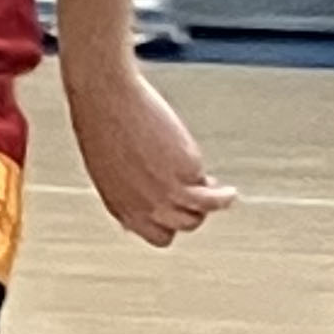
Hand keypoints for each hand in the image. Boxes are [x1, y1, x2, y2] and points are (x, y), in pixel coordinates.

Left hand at [65, 61, 236, 248]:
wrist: (107, 101)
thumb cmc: (102, 124)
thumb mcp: (109, 164)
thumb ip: (126, 182)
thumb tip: (143, 187)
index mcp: (119, 205)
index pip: (150, 232)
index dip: (166, 222)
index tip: (174, 207)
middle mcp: (141, 206)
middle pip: (177, 227)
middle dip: (189, 212)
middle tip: (197, 190)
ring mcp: (164, 194)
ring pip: (196, 216)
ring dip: (211, 206)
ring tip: (224, 195)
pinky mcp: (184, 175)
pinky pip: (210, 195)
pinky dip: (224, 198)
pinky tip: (230, 192)